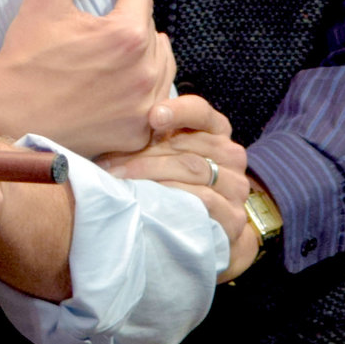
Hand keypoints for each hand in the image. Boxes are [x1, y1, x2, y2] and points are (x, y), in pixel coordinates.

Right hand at [0, 0, 173, 155]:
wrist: (9, 117)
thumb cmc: (25, 57)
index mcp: (127, 35)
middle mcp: (145, 72)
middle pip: (151, 29)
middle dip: (127, 22)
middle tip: (95, 30)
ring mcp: (145, 107)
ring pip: (160, 63)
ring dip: (141, 54)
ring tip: (109, 56)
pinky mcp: (139, 132)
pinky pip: (156, 99)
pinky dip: (141, 88)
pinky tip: (114, 85)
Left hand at [97, 96, 257, 281]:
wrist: (201, 232)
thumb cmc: (171, 182)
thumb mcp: (161, 153)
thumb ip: (151, 135)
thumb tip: (115, 123)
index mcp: (215, 130)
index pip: (199, 112)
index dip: (177, 111)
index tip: (152, 116)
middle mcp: (231, 155)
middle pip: (185, 145)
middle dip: (143, 153)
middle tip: (109, 162)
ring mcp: (235, 186)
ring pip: (192, 168)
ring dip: (150, 173)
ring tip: (119, 178)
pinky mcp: (233, 216)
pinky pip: (202, 198)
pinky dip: (172, 195)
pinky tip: (149, 197)